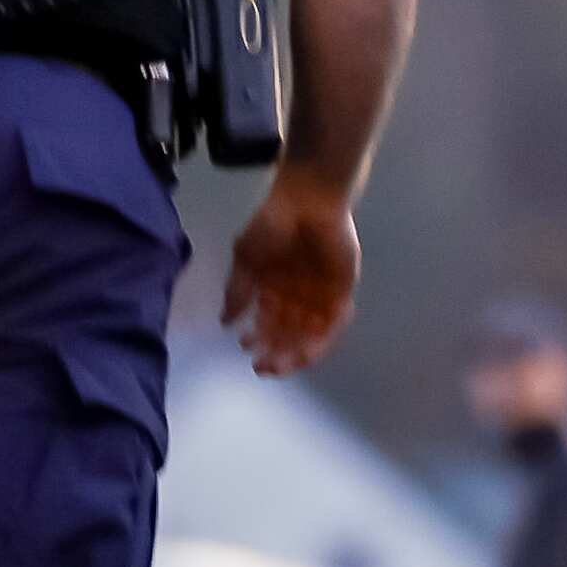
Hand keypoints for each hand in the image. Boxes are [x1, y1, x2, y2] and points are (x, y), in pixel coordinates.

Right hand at [223, 165, 363, 376]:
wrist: (306, 200)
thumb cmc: (273, 224)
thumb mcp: (245, 259)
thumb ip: (237, 291)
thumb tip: (225, 322)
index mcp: (274, 288)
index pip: (267, 323)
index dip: (257, 339)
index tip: (244, 348)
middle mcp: (297, 296)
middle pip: (288, 334)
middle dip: (275, 353)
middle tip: (262, 367)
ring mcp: (320, 294)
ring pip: (309, 334)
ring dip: (296, 353)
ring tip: (281, 364)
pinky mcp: (341, 290)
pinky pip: (333, 323)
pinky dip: (320, 340)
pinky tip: (305, 351)